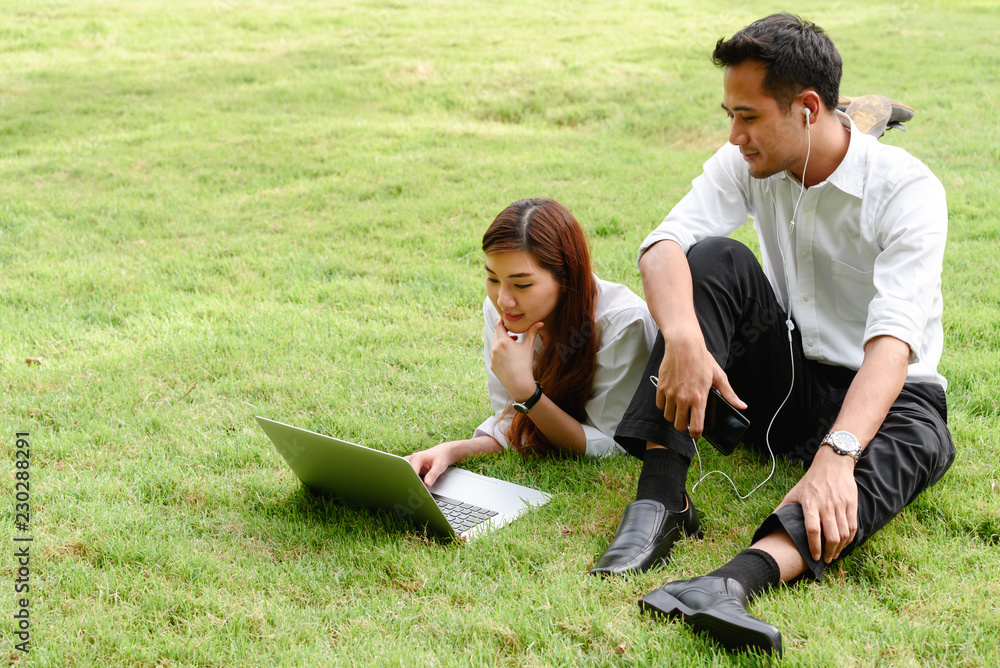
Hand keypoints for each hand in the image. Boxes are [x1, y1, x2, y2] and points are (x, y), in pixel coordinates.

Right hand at [406, 442, 461, 486]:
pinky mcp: (411, 467)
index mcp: (416, 458)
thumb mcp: (440, 466)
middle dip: (412, 482)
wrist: (442, 453)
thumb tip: (427, 484)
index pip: (411, 473)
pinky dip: (413, 480)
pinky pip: (409, 476)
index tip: (419, 488)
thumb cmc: (441, 457)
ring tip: (420, 486)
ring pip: (407, 476)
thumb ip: (433, 475)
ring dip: (412, 481)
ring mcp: (410, 463)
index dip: (414, 482)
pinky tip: (419, 483)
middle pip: (407, 475)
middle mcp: (411, 460)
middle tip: (419, 489)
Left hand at [490, 320, 543, 400]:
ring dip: (501, 340)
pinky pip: (494, 354)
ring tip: (513, 341)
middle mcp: (495, 348)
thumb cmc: (525, 365)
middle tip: (511, 329)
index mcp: (503, 341)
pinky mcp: (492, 365)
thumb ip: (533, 332)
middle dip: (503, 330)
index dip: (501, 320)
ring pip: (494, 344)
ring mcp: (492, 357)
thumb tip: (540, 322)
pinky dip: (500, 350)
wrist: (519, 385)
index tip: (506, 319)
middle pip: (496, 334)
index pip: (498, 325)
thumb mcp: (528, 347)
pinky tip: (509, 354)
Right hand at [654, 332, 744, 438]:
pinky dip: (665, 405)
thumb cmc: (702, 360)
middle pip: (679, 426)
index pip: (696, 428)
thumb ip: (729, 394)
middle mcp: (683, 399)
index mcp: (699, 398)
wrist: (684, 346)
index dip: (696, 434)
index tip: (697, 432)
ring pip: (668, 417)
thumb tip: (742, 406)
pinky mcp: (661, 388)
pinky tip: (671, 398)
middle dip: (684, 425)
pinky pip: (660, 405)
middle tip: (688, 418)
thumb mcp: (719, 376)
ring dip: (673, 415)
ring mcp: (670, 394)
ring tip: (679, 407)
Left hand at [776, 446, 858, 562]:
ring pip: (844, 533)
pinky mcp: (852, 504)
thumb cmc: (811, 481)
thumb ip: (784, 508)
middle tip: (825, 560)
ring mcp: (840, 505)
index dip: (814, 546)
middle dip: (828, 552)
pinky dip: (850, 539)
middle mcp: (826, 506)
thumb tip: (771, 521)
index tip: (814, 557)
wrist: (832, 464)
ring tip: (834, 554)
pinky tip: (844, 544)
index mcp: (810, 504)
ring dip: (840, 548)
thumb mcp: (794, 492)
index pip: (812, 530)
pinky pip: (853, 526)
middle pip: (831, 536)